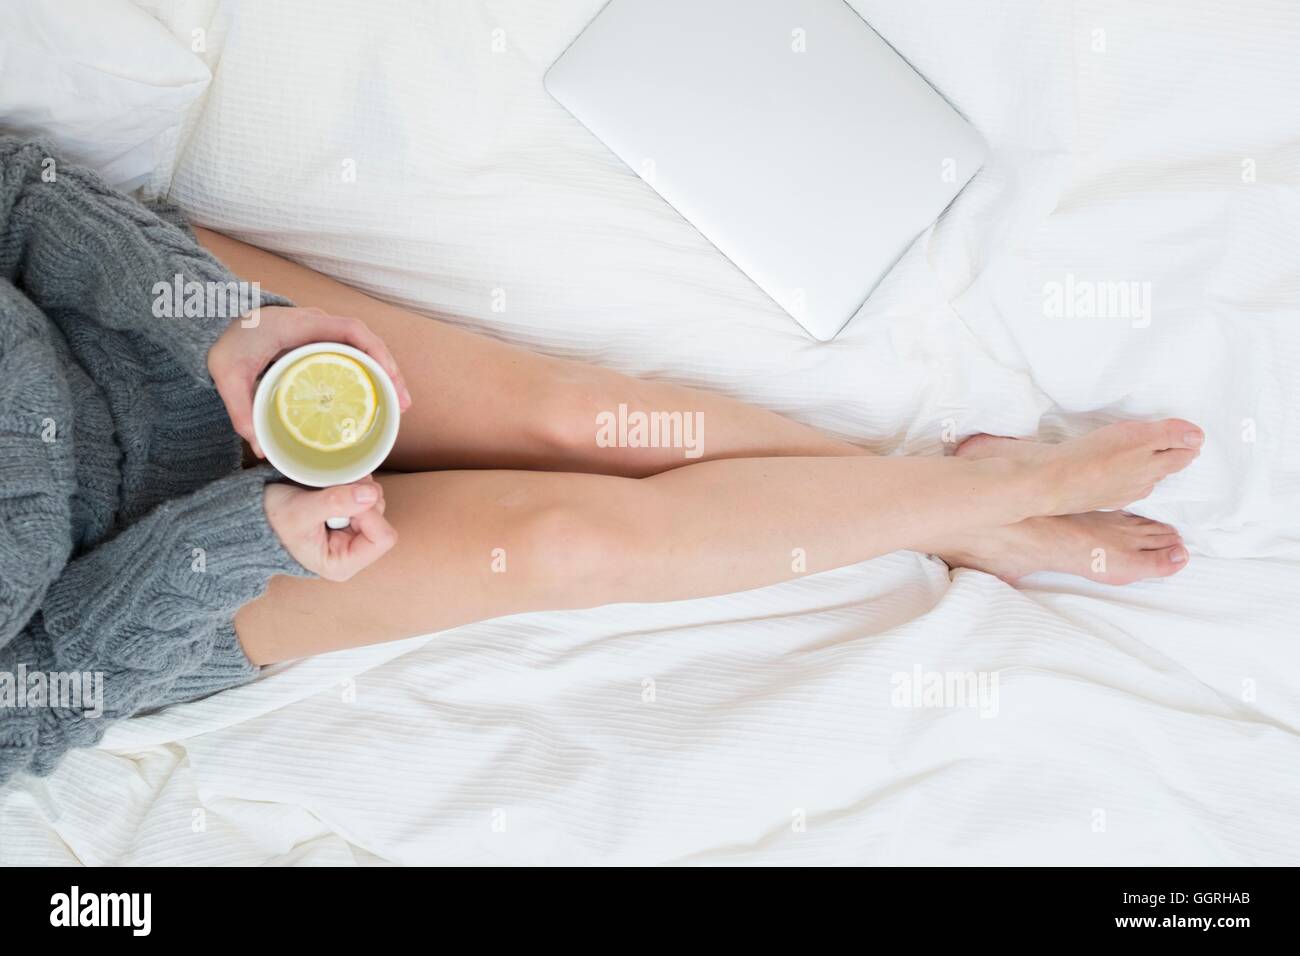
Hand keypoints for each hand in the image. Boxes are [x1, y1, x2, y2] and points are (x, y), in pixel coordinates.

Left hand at [209, 306, 412, 457]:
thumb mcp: (227, 374)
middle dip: (391, 371)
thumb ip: (240, 409)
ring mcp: (321, 335)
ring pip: (364, 350)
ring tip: (399, 405)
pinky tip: (376, 397)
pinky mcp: (318, 346)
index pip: (354, 330)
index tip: (390, 378)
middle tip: (403, 404)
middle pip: (369, 343)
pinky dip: (369, 373)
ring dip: (385, 374)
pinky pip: (352, 355)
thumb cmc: (225, 342)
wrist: (214, 322)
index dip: (377, 352)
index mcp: (304, 324)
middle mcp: (318, 325)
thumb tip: (260, 448)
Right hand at [263, 477, 396, 580]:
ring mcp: (353, 534)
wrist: (254, 512)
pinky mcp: (350, 517)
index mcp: (343, 564)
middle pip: (381, 517)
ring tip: (328, 488)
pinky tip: (331, 486)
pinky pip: (365, 494)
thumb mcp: (300, 511)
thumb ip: (335, 503)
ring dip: (356, 488)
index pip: (382, 537)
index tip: (342, 498)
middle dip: (361, 497)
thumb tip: (371, 494)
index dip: (368, 513)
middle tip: (333, 487)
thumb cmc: (272, 520)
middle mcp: (353, 552)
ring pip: (375, 502)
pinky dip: (352, 484)